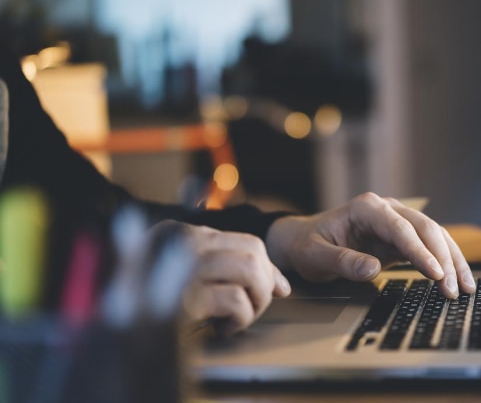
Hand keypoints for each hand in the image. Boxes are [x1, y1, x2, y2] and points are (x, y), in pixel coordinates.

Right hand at [153, 222, 290, 333]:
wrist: (113, 333)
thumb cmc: (153, 307)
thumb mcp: (190, 279)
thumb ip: (229, 271)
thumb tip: (281, 285)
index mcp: (182, 233)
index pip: (246, 241)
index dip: (268, 268)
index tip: (275, 290)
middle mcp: (181, 243)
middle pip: (253, 251)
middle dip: (264, 284)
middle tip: (252, 308)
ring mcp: (180, 267)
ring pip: (250, 270)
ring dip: (255, 302)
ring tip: (238, 318)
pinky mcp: (183, 298)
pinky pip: (236, 301)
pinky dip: (241, 320)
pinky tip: (223, 329)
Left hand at [265, 193, 474, 298]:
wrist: (304, 240)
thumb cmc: (308, 245)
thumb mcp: (314, 255)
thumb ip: (342, 261)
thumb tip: (373, 270)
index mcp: (367, 207)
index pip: (400, 228)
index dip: (420, 251)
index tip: (435, 273)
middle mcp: (387, 209)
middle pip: (425, 228)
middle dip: (442, 259)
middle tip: (452, 289)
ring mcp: (397, 222)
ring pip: (434, 235)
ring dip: (451, 261)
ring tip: (464, 288)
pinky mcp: (402, 238)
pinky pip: (430, 247)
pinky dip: (445, 263)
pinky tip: (457, 280)